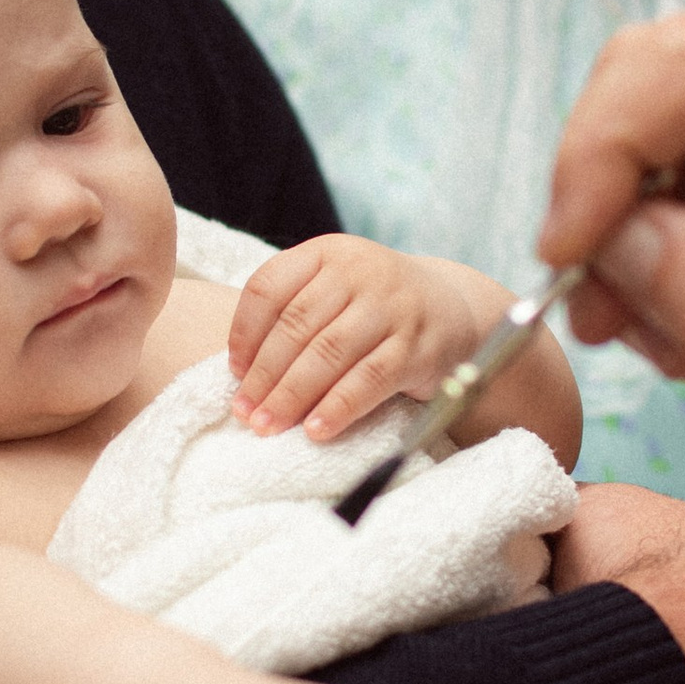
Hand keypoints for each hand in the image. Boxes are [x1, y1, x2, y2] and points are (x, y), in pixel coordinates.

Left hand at [228, 236, 490, 440]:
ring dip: (292, 396)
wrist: (450, 309)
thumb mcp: (335, 288)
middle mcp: (360, 271)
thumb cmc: (372, 306)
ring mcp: (392, 307)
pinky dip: (338, 408)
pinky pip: (369, 381)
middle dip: (264, 375)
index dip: (244, 332)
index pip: (269, 286)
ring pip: (328, 354)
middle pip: (297, 325)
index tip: (234, 372)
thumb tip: (242, 373)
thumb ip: (292, 312)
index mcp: (328, 253)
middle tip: (244, 413)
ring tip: (268, 425)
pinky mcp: (416, 346)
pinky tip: (316, 430)